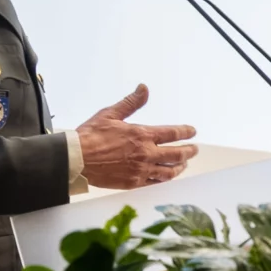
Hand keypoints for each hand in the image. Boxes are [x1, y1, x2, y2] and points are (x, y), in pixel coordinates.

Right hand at [76, 85, 198, 188]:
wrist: (76, 160)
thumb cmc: (90, 135)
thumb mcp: (110, 114)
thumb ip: (131, 103)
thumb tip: (144, 88)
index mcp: (142, 135)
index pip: (172, 133)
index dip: (186, 132)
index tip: (193, 131)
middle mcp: (146, 153)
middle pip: (177, 154)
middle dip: (189, 151)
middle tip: (194, 149)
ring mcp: (141, 170)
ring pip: (169, 171)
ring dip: (179, 166)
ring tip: (184, 164)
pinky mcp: (133, 182)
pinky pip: (156, 181)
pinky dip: (165, 178)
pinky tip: (166, 176)